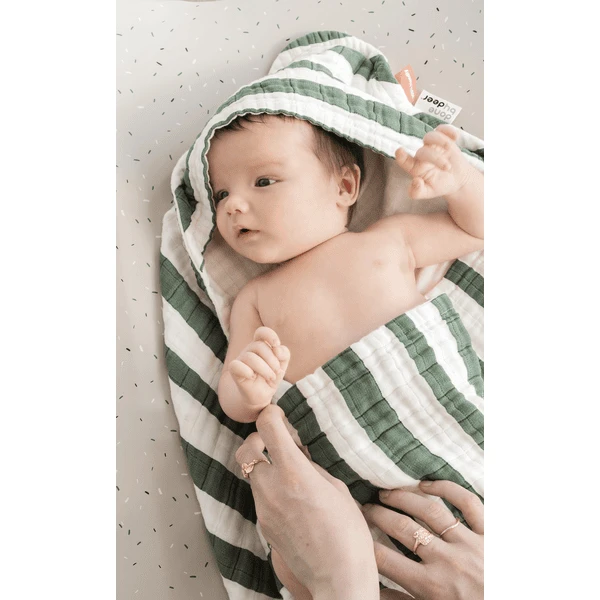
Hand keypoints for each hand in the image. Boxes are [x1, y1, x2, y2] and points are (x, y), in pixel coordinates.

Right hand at [228, 327, 289, 409]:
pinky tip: (252, 377)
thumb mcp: (282, 364)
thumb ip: (284, 353)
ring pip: (250, 357)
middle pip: (259, 346)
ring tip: (270, 378)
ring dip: (264, 369)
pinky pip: (236, 365)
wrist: (261, 395)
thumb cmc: (271, 376)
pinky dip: (246, 371)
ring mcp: (241, 359)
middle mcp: (249, 350)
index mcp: (261, 345)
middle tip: (276, 372)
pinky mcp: (234, 370)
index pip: (261, 332)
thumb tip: (277, 349)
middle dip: (271, 360)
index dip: (269, 335)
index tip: (276, 345)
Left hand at [234, 405, 379, 599]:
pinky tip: (293, 499)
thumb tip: (298, 455)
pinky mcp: (263, 526)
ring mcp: (263, 509)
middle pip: (245, 450)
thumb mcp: (337, 488)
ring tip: (291, 475)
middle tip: (276, 442)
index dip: (271, 415)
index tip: (279, 416)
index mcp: (294, 472)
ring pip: (252, 475)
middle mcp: (271, 488)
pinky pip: (261, 497)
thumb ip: (312, 467)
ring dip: (266, 466)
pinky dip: (271, 489)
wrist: (338, 578)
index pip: (267, 428)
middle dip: (257, 440)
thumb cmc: (348, 533)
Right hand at [363, 481, 483, 599]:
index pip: (385, 559)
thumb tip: (373, 590)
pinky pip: (468, 502)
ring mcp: (469, 543)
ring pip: (429, 510)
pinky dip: (447, 488)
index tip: (353, 531)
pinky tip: (428, 485)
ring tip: (387, 492)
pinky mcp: (490, 533)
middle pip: (402, 528)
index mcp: (430, 587)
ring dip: (404, 497)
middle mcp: (447, 561)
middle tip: (365, 507)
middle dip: (377, 515)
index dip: (364, 542)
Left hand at [395, 124, 476, 200]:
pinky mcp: (444, 139)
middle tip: (447, 167)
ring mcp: (432, 145)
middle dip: (435, 158)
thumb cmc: (440, 185)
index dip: (401, 156)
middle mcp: (421, 155)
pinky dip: (448, 130)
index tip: (399, 151)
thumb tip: (415, 181)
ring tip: (449, 148)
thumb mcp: (428, 192)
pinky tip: (455, 136)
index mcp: (414, 167)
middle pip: (422, 151)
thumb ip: (417, 191)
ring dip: (440, 140)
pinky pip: (443, 129)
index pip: (404, 161)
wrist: (457, 180)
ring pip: (430, 136)